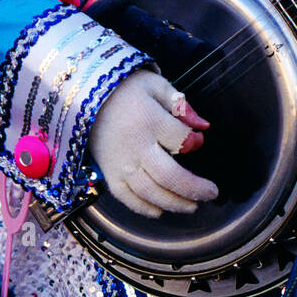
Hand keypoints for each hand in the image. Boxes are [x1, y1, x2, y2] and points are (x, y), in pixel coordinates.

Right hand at [88, 68, 217, 218]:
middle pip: (169, 176)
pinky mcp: (108, 173)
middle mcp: (136, 147)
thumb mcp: (155, 85)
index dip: (195, 143)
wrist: (85, 97)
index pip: (181, 140)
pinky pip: (126, 198)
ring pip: (150, 192)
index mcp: (150, 121)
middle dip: (194, 188)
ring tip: (192, 206)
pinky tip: (160, 211)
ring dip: (174, 203)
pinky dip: (144, 208)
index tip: (199, 141)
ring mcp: (121, 164)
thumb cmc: (125, 89)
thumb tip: (203, 126)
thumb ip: (180, 104)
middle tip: (211, 194)